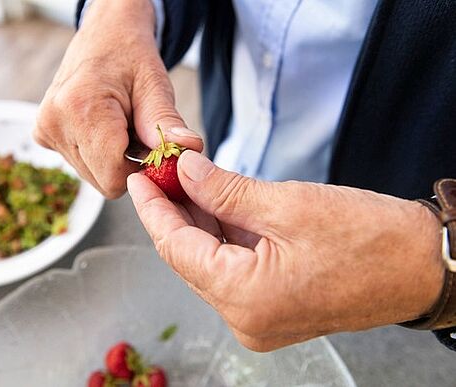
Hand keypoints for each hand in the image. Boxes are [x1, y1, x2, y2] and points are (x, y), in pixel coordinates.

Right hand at [34, 0, 202, 198]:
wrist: (105, 34)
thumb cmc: (131, 57)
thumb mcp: (155, 85)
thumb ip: (166, 123)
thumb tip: (189, 151)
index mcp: (81, 108)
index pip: (114, 176)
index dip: (140, 169)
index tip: (153, 148)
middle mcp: (54, 122)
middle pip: (103, 180)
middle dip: (127, 164)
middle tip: (136, 131)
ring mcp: (45, 130)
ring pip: (93, 176)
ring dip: (112, 159)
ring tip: (119, 125)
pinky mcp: (43, 134)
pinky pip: (80, 164)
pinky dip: (97, 153)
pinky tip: (102, 127)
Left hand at [128, 150, 444, 351]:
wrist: (422, 266)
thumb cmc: (370, 239)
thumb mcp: (286, 203)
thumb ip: (224, 190)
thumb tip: (185, 172)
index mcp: (245, 298)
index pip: (175, 248)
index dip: (153, 209)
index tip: (140, 177)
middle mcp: (245, 317)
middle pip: (189, 257)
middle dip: (173, 211)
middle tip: (161, 171)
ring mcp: (258, 316)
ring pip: (209, 262)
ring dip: (197, 221)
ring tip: (183, 180)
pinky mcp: (271, 307)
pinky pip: (232, 269)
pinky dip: (221, 236)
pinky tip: (212, 204)